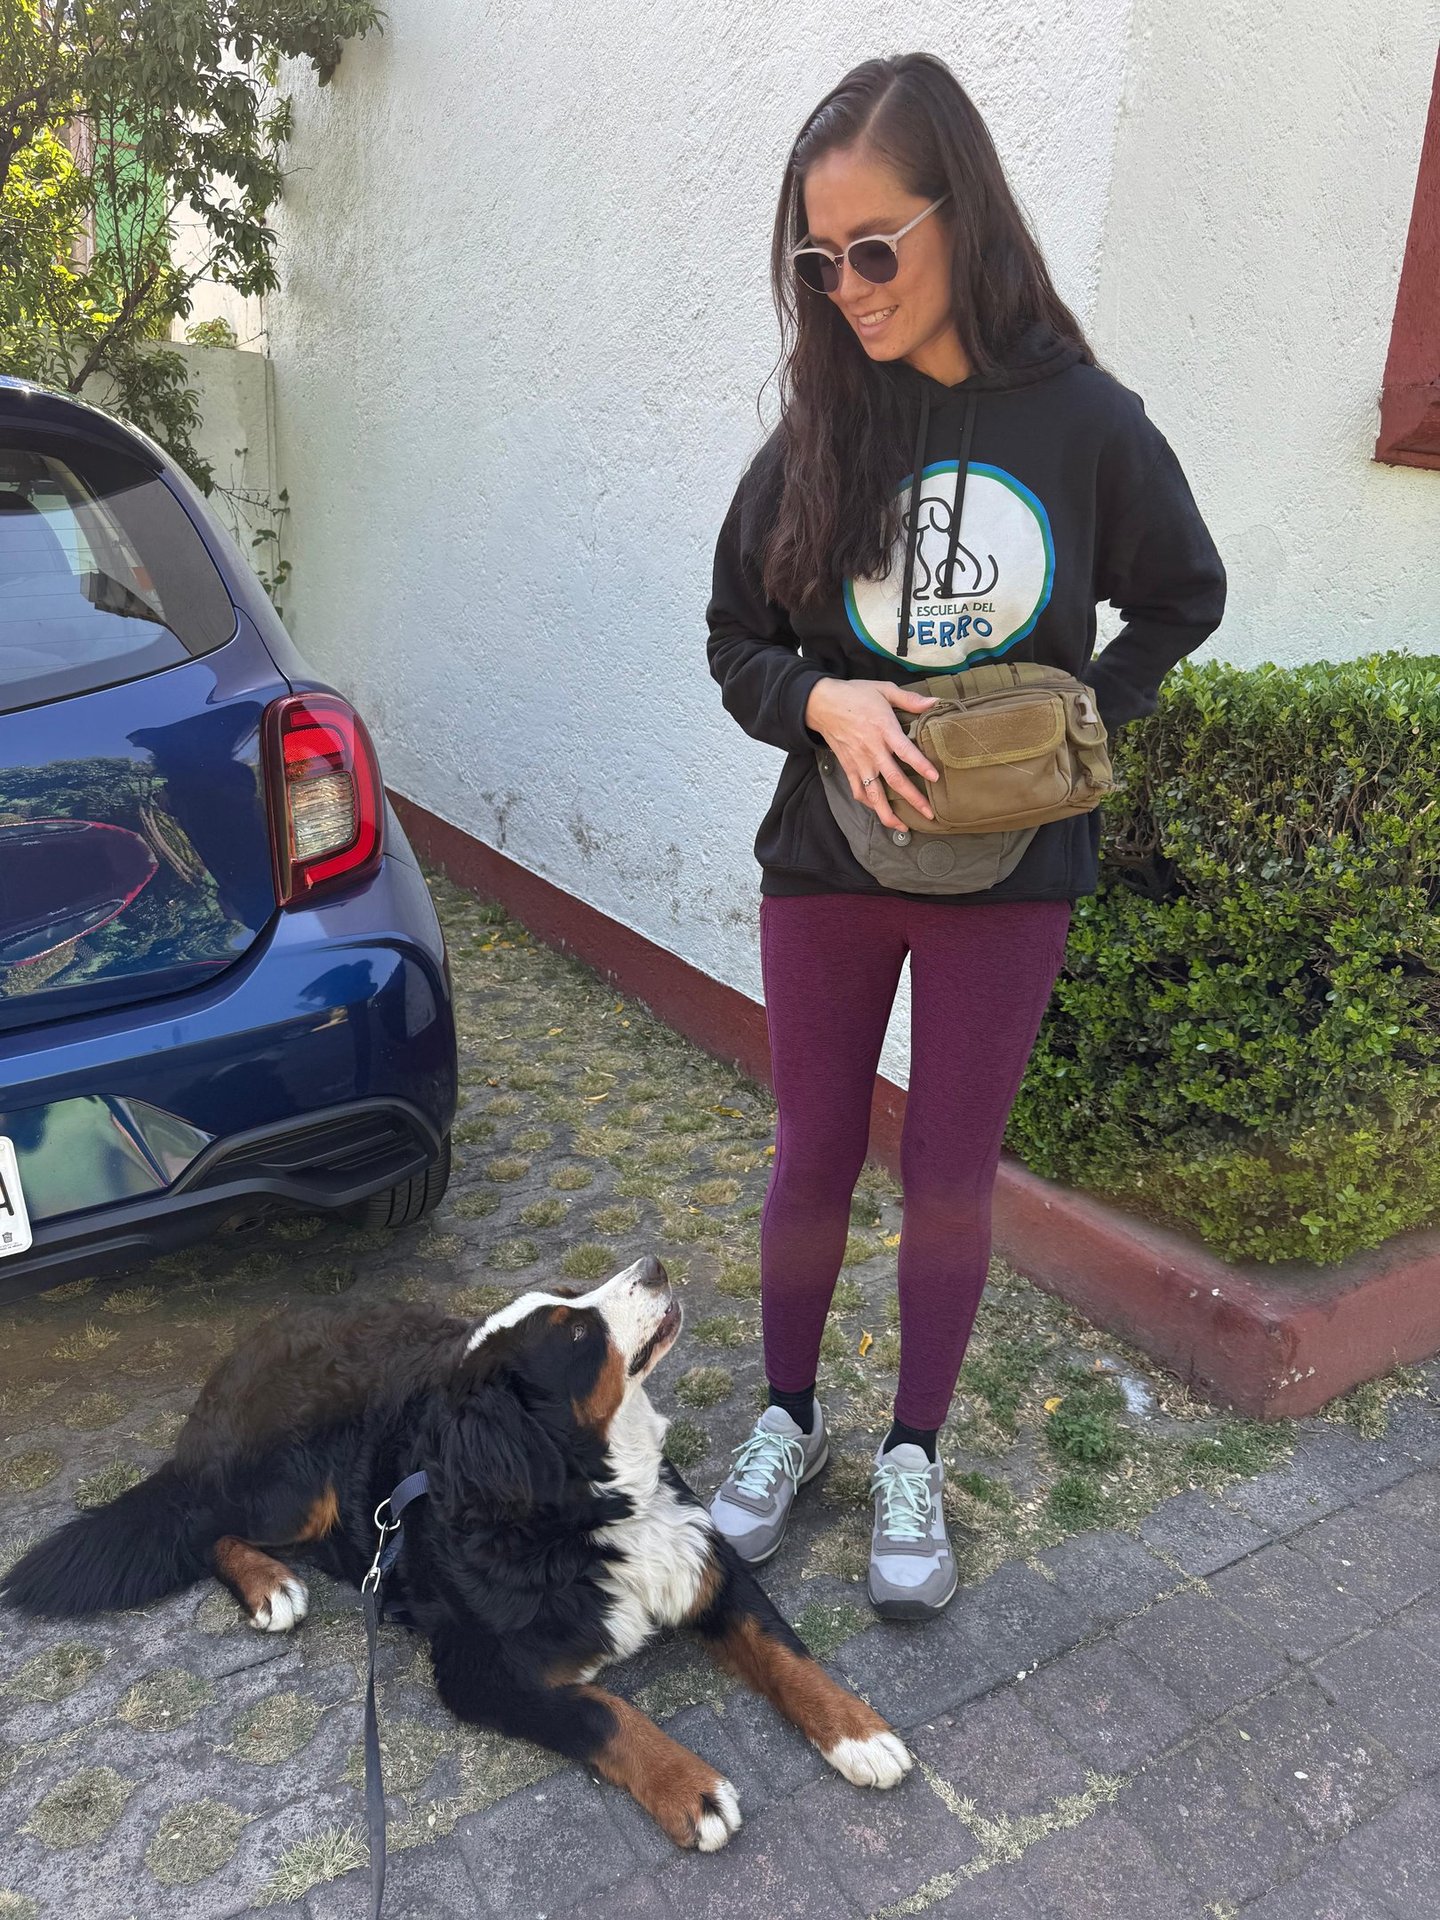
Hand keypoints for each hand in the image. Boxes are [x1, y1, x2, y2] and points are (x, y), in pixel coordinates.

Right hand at [805, 679, 941, 829]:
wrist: (822, 703)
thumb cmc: (854, 695)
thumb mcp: (883, 689)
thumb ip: (909, 699)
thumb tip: (934, 702)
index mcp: (884, 729)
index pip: (905, 752)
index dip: (921, 766)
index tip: (935, 778)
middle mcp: (872, 750)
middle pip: (894, 779)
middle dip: (913, 799)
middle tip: (928, 813)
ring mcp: (859, 762)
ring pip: (875, 794)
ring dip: (888, 813)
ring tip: (903, 826)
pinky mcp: (848, 768)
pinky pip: (858, 791)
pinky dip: (869, 804)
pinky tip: (879, 811)